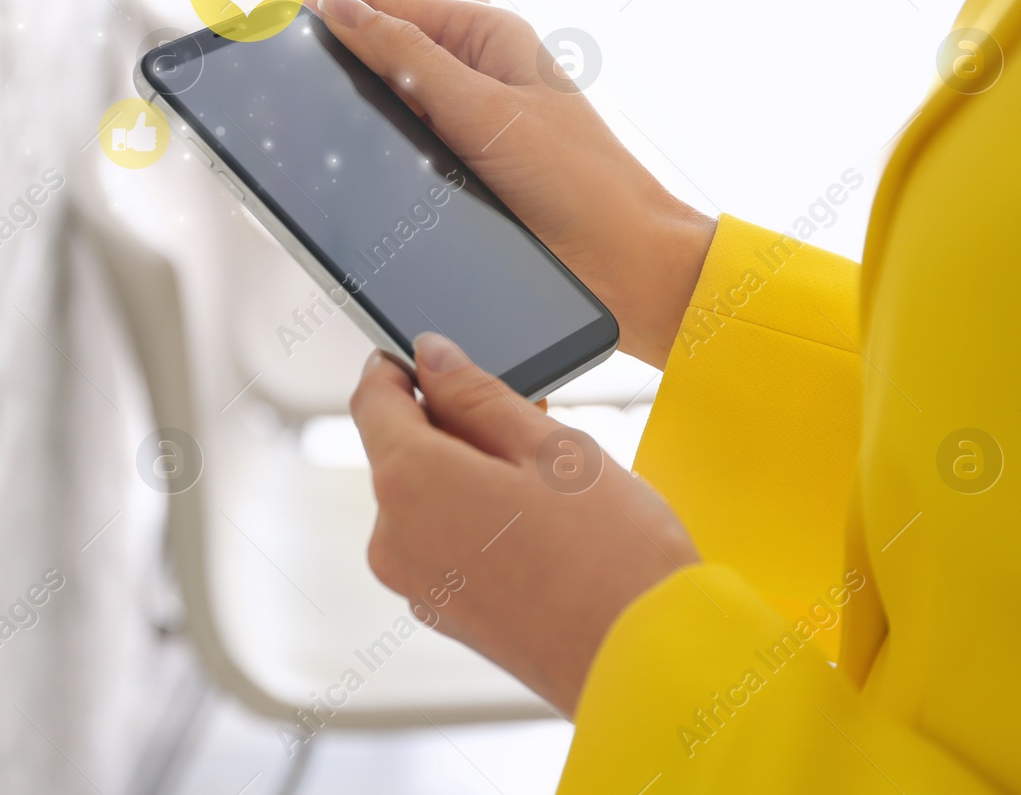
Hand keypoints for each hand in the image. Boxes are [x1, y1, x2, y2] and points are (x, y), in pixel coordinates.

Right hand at [314, 0, 714, 367]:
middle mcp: (476, 80)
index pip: (395, 11)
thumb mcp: (484, 107)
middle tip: (289, 90)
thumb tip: (342, 12)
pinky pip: (402, 166)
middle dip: (343, 77)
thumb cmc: (581, 182)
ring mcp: (465, 134)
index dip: (340, 17)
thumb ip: (408, 59)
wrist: (621, 270)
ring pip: (389, 120)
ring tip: (315, 140)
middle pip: (386, 64)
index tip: (285, 27)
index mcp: (490, 39)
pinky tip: (351, 179)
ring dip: (360, 132)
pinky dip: (377, 171)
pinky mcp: (459, 183)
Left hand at [350, 333, 699, 715]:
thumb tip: (431, 356)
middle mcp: (393, 538)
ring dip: (468, 473)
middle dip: (451, 424)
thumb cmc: (610, 552)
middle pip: (399, 451)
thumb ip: (476, 393)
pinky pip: (442, 542)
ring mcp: (416, 585)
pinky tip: (540, 526)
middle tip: (527, 418)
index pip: (372, 399)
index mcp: (408, 482)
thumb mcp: (549, 445)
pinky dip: (476, 519)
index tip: (434, 355)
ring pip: (425, 498)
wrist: (648, 664)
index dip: (398, 366)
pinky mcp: (446, 616)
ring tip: (547, 479)